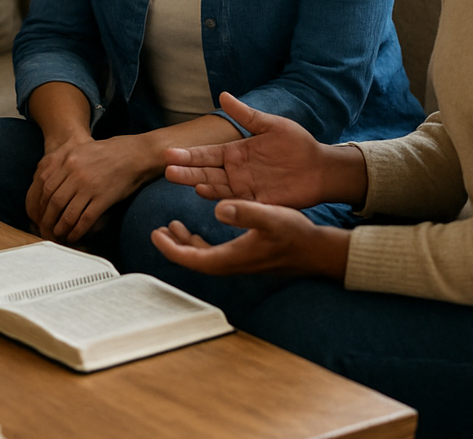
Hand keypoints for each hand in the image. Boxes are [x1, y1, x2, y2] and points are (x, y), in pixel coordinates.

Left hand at [25, 133, 155, 242]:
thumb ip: (62, 163)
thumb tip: (44, 181)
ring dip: (60, 228)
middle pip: (53, 201)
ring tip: (59, 235)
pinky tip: (74, 236)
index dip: (39, 203)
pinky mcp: (104, 198)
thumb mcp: (81, 150)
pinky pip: (85, 219)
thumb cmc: (108, 152)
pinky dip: (77, 230)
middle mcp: (75, 173)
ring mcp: (89, 186)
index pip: (44, 186)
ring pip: (67, 213)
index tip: (39, 214)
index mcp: (67, 160)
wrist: (134, 154)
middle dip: (47, 219)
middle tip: (45, 229)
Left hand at [150, 200, 349, 279]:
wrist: (317, 251)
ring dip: (187, 244)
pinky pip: (216, 253)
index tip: (155, 234)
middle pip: (193, 260)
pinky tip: (202, 231)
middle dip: (174, 246)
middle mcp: (232, 264)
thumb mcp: (270, 217)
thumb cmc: (295, 234)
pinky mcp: (247, 257)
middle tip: (159, 230)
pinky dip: (202, 243)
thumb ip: (244, 212)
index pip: (191, 259)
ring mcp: (239, 262)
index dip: (170, 248)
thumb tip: (217, 209)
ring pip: (204, 257)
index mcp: (232, 258)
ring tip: (174, 226)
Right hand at [163, 92, 344, 208]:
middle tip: (167, 170)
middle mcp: (235, 171)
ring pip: (217, 187)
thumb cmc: (297, 144)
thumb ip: (245, 115)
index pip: (206, 154)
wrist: (320, 167)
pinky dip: (225, 201)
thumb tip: (222, 95)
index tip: (168, 153)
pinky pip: (239, 203)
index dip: (188, 155)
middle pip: (206, 172)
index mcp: (235, 153)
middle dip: (186, 171)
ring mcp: (245, 188)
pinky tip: (211, 197)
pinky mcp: (259, 202)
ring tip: (184, 180)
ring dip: (200, 184)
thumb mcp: (270, 125)